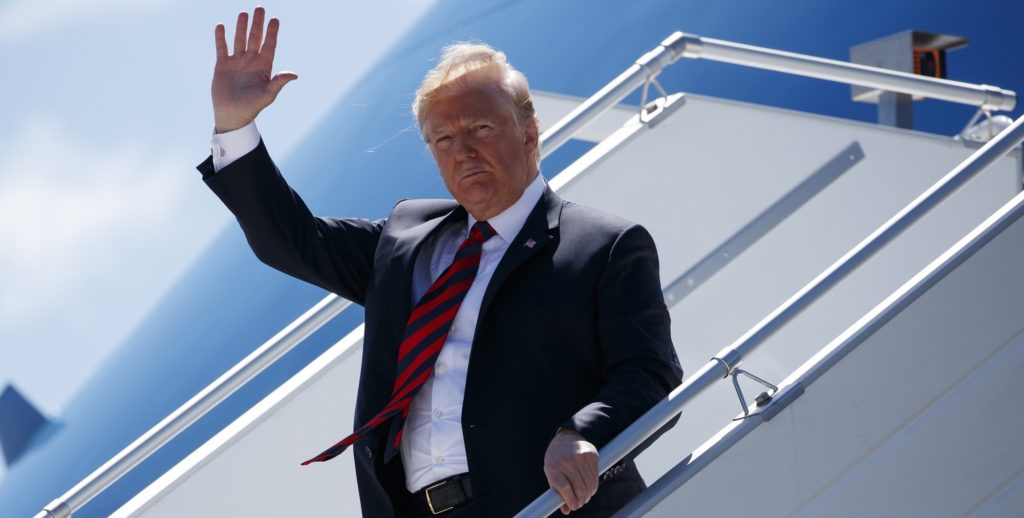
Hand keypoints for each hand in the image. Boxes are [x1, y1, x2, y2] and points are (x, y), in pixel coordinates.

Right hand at [212, 6, 297, 132]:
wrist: (232, 115)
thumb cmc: (252, 107)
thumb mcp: (268, 95)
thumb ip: (278, 82)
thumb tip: (294, 74)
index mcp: (264, 67)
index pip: (269, 45)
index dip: (272, 32)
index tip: (275, 19)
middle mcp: (251, 61)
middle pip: (255, 38)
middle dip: (258, 24)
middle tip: (260, 8)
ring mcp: (237, 62)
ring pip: (239, 40)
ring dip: (241, 27)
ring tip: (243, 13)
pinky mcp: (222, 65)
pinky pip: (221, 48)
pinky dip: (220, 37)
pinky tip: (221, 26)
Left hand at [543, 429, 598, 514]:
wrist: (566, 437)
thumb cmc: (557, 460)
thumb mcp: (552, 474)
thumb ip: (558, 492)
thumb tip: (567, 511)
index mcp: (553, 467)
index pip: (564, 488)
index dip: (570, 500)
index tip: (573, 506)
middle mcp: (567, 461)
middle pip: (579, 488)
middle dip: (581, 500)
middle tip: (580, 503)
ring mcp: (580, 456)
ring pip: (589, 484)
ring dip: (589, 494)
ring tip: (586, 497)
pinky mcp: (592, 454)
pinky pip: (596, 476)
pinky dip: (594, 484)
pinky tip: (590, 486)